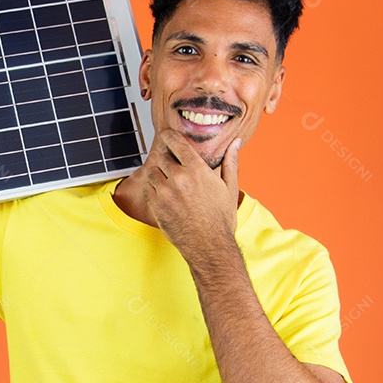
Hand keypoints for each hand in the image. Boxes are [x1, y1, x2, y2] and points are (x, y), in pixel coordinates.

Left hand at [142, 129, 240, 255]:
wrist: (209, 246)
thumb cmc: (220, 219)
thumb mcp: (230, 189)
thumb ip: (231, 162)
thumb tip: (236, 142)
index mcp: (198, 170)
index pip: (175, 142)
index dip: (168, 135)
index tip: (166, 135)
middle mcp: (179, 179)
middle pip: (162, 157)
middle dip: (166, 160)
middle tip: (173, 169)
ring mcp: (165, 193)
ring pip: (152, 172)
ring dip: (158, 175)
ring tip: (170, 184)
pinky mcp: (155, 206)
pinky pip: (147, 189)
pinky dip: (152, 189)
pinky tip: (164, 196)